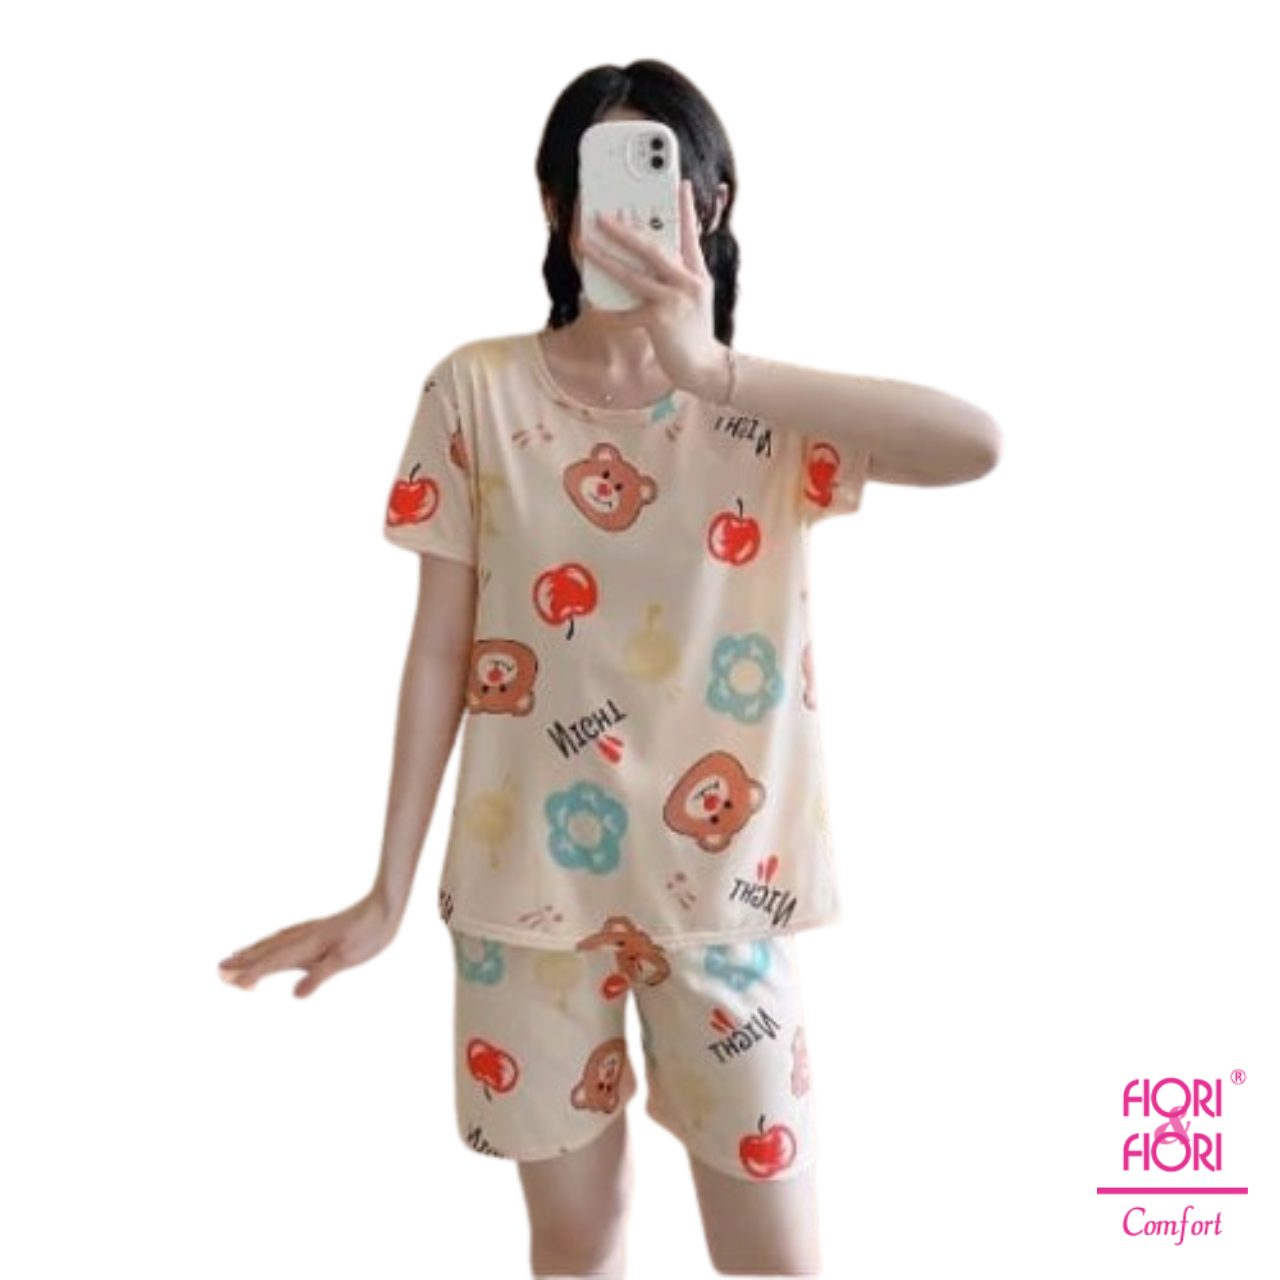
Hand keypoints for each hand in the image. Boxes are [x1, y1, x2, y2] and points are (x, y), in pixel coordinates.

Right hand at [217, 894, 398, 997]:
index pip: (271, 962)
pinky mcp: (317, 930)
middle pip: (265, 951)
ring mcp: (309, 931)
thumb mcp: (346, 959)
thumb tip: (295, 997)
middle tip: (218, 972)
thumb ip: (319, 976)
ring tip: (234, 959)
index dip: (251, 974)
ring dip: (252, 952)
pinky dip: (269, 945)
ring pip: (273, 943)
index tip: (232, 984)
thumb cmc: (368, 934)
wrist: (385, 907)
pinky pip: (284, 939)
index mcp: (306, 945)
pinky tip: (270, 946)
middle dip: (243, 961)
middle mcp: (302, 936)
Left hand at [580, 177, 727, 398]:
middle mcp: (688, 282)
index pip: (690, 233)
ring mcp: (674, 301)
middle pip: (653, 248)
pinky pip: (627, 312)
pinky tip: (593, 301)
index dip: (685, 207)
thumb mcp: (696, 298)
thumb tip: (654, 254)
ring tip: (584, 244)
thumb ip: (681, 274)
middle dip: (624, 229)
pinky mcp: (660, 322)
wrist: (705, 369)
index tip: (680, 183)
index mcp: (697, 273)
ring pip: (633, 274)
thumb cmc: (694, 333)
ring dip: (605, 257)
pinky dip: (610, 309)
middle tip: (601, 213)